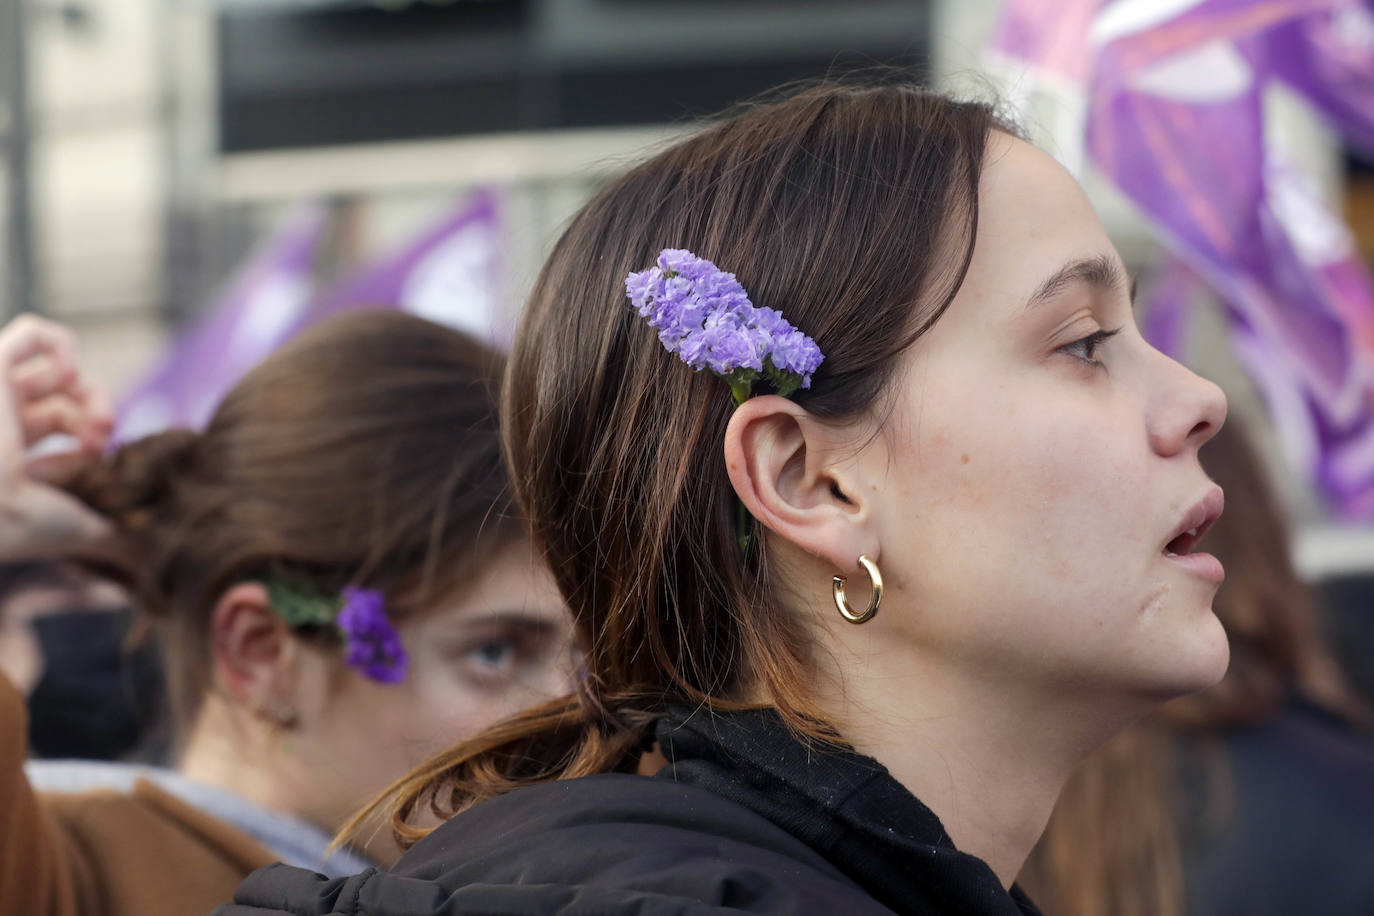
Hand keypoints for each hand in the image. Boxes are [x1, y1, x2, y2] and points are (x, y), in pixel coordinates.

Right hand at [0, 315, 113, 560]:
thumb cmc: (24, 525)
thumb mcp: (79, 530)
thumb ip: (114, 536)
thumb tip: (150, 553)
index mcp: (12, 455)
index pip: (65, 423)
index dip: (94, 434)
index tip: (104, 460)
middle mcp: (1, 423)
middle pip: (66, 396)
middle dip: (97, 411)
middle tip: (104, 437)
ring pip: (56, 369)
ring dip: (89, 388)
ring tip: (96, 418)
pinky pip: (27, 331)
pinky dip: (60, 342)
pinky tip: (73, 371)